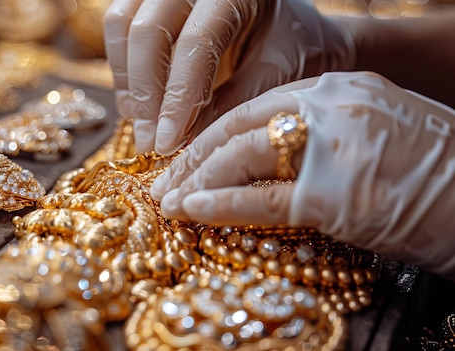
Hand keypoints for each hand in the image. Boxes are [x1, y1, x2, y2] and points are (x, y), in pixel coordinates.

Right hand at [104, 0, 355, 154]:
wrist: (291, 26)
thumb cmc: (291, 47)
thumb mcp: (276, 75)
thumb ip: (233, 105)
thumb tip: (183, 141)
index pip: (195, 44)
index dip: (177, 98)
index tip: (168, 143)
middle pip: (148, 31)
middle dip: (145, 95)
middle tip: (149, 144)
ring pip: (122, 24)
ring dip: (128, 82)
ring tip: (142, 127)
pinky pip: (118, 26)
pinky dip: (123, 69)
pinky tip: (138, 105)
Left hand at [150, 71, 454, 278]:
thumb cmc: (436, 171)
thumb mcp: (377, 130)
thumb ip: (325, 134)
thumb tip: (270, 157)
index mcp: (341, 89)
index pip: (257, 106)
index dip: (214, 133)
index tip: (188, 154)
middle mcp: (333, 106)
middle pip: (239, 126)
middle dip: (194, 155)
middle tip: (165, 179)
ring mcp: (333, 147)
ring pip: (242, 157)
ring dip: (198, 181)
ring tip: (169, 200)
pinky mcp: (336, 194)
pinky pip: (263, 198)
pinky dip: (223, 205)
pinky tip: (193, 210)